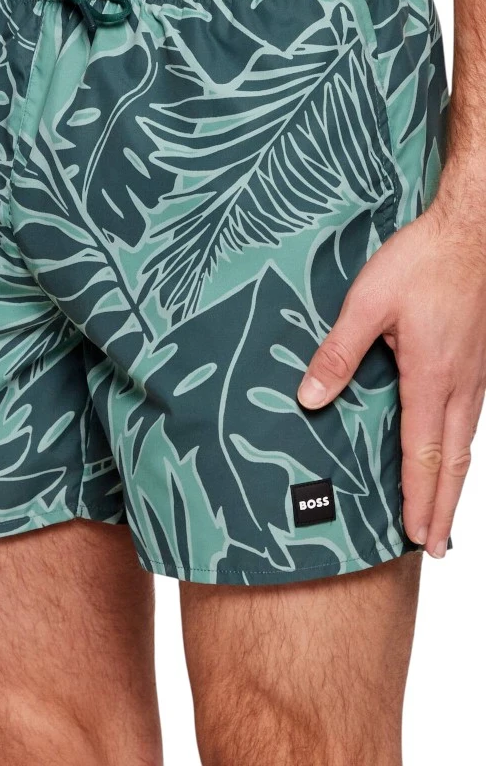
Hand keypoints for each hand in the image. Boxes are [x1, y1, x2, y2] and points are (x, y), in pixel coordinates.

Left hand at [298, 200, 485, 558]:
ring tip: (443, 517)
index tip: (413, 535)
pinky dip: (461, 452)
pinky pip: (471, 421)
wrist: (470, 231)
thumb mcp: (366, 305)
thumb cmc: (420, 263)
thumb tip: (308, 399)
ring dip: (454, 485)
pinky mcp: (477, 362)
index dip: (417, 497)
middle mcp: (462, 385)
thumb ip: (337, 354)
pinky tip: (450, 456)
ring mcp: (476, 375)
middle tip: (434, 546)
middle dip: (442, 507)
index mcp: (433, 378)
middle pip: (454, 462)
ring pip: (467, 445)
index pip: (424, 454)